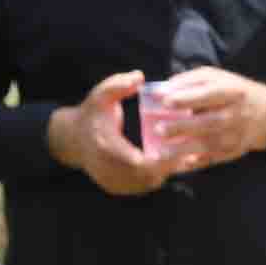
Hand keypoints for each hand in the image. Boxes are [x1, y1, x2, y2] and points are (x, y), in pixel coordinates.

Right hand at [46, 70, 188, 195]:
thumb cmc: (92, 114)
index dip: (162, 160)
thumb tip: (138, 76)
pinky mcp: (117, 187)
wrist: (72, 139)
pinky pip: (143, 186)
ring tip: (188, 157)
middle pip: (146, 175)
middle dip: (170, 166)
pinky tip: (174, 164)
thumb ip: (118, 85)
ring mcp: (112, 181)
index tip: (182, 150)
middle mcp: (107, 169)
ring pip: (147, 183)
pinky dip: (159, 176)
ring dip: (167, 172)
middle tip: (193, 153)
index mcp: (105, 147)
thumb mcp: (101, 95)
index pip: (138, 162)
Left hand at [142, 66, 265, 170]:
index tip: (165, 101)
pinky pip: (212, 159)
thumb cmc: (230, 91)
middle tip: (159, 129)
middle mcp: (236, 114)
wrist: (264, 113)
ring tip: (160, 153)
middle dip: (183, 127)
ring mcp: (236, 135)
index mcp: (232, 91)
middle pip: (209, 122)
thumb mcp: (215, 78)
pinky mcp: (233, 151)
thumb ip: (189, 82)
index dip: (187, 98)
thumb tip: (160, 91)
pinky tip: (177, 165)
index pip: (209, 94)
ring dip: (184, 149)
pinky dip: (194, 163)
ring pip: (209, 144)